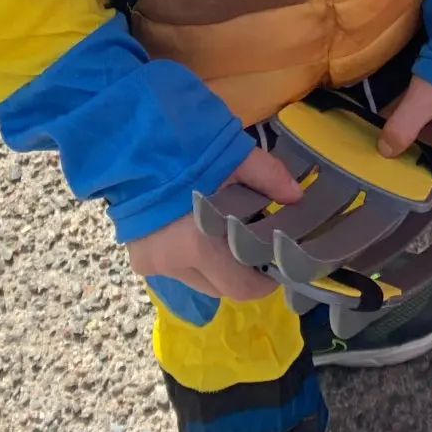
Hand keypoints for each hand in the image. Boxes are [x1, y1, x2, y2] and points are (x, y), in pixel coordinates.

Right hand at [125, 144, 300, 303]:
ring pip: (198, 282)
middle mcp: (174, 263)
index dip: (263, 282)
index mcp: (199, 243)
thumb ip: (270, 178)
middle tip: (257, 252)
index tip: (276, 267)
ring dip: (216, 269)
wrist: (133, 142)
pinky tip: (196, 234)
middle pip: (220, 289)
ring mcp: (154, 265)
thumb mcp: (237, 156)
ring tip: (225, 239)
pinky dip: (191, 260)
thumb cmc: (188, 147)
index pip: (240, 286)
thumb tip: (298, 197)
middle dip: (242, 275)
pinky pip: (176, 271)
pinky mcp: (139, 261)